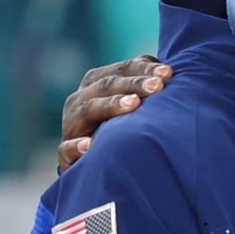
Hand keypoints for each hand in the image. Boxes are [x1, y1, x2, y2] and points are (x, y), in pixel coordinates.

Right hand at [54, 56, 169, 168]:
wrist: (89, 164)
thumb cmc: (118, 128)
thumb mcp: (128, 103)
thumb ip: (143, 85)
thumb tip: (167, 70)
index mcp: (95, 84)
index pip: (119, 71)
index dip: (142, 68)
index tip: (168, 72)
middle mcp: (80, 100)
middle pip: (106, 86)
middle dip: (133, 84)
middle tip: (158, 86)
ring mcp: (71, 125)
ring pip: (88, 110)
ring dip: (111, 106)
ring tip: (133, 104)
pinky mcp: (65, 153)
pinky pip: (67, 148)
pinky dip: (77, 146)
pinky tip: (89, 145)